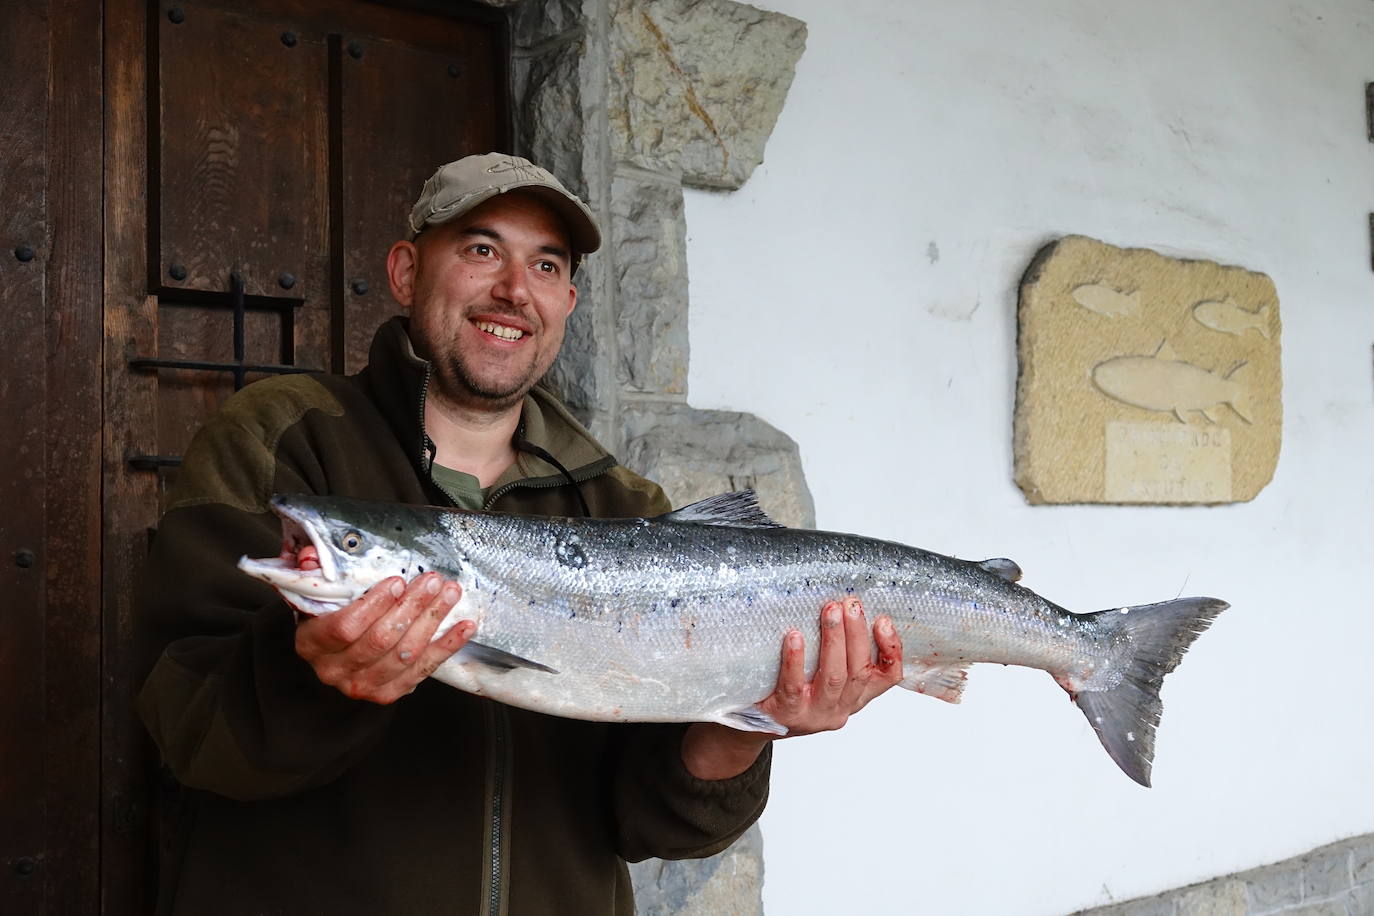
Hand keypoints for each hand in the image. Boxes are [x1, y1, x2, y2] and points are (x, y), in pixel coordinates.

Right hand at [295, 572, 472, 704]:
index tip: (398, 581)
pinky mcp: (388, 693)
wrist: (333, 651)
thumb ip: (309, 570)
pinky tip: (465, 627)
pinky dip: (447, 646)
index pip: (344, 628)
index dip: (374, 604)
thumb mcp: (314, 590)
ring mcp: (362, 686)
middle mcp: (334, 671)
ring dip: (432, 621)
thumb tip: (310, 555)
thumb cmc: (326, 614)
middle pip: (380, 640)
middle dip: (411, 607)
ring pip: (404, 655)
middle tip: (432, 581)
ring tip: (450, 594)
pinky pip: (423, 670)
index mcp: (312, 644)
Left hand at [759, 595, 903, 736]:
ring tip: (831, 611)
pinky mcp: (788, 714)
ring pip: (833, 677)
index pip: (887, 677)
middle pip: (859, 671)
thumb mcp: (823, 676)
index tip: (883, 620)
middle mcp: (840, 708)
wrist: (755, 724)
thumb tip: (846, 606)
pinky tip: (795, 637)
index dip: (891, 650)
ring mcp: (814, 715)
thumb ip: (839, 653)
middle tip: (851, 604)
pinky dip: (796, 660)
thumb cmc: (792, 690)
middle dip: (857, 634)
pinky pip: (794, 685)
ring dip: (834, 640)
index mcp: (855, 697)